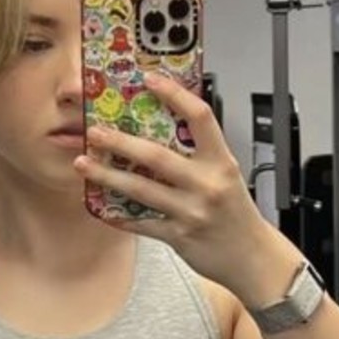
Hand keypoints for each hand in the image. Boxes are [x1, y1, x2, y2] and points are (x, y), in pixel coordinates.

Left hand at [74, 72, 269, 293]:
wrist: (253, 257)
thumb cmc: (238, 214)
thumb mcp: (227, 175)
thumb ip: (201, 155)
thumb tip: (166, 129)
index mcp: (220, 162)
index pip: (199, 117)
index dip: (174, 95)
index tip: (150, 80)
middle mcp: (206, 184)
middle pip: (156, 156)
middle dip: (121, 142)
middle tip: (95, 132)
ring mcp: (191, 211)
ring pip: (141, 189)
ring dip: (108, 175)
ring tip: (84, 164)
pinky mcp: (179, 236)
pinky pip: (141, 223)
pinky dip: (119, 215)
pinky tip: (100, 206)